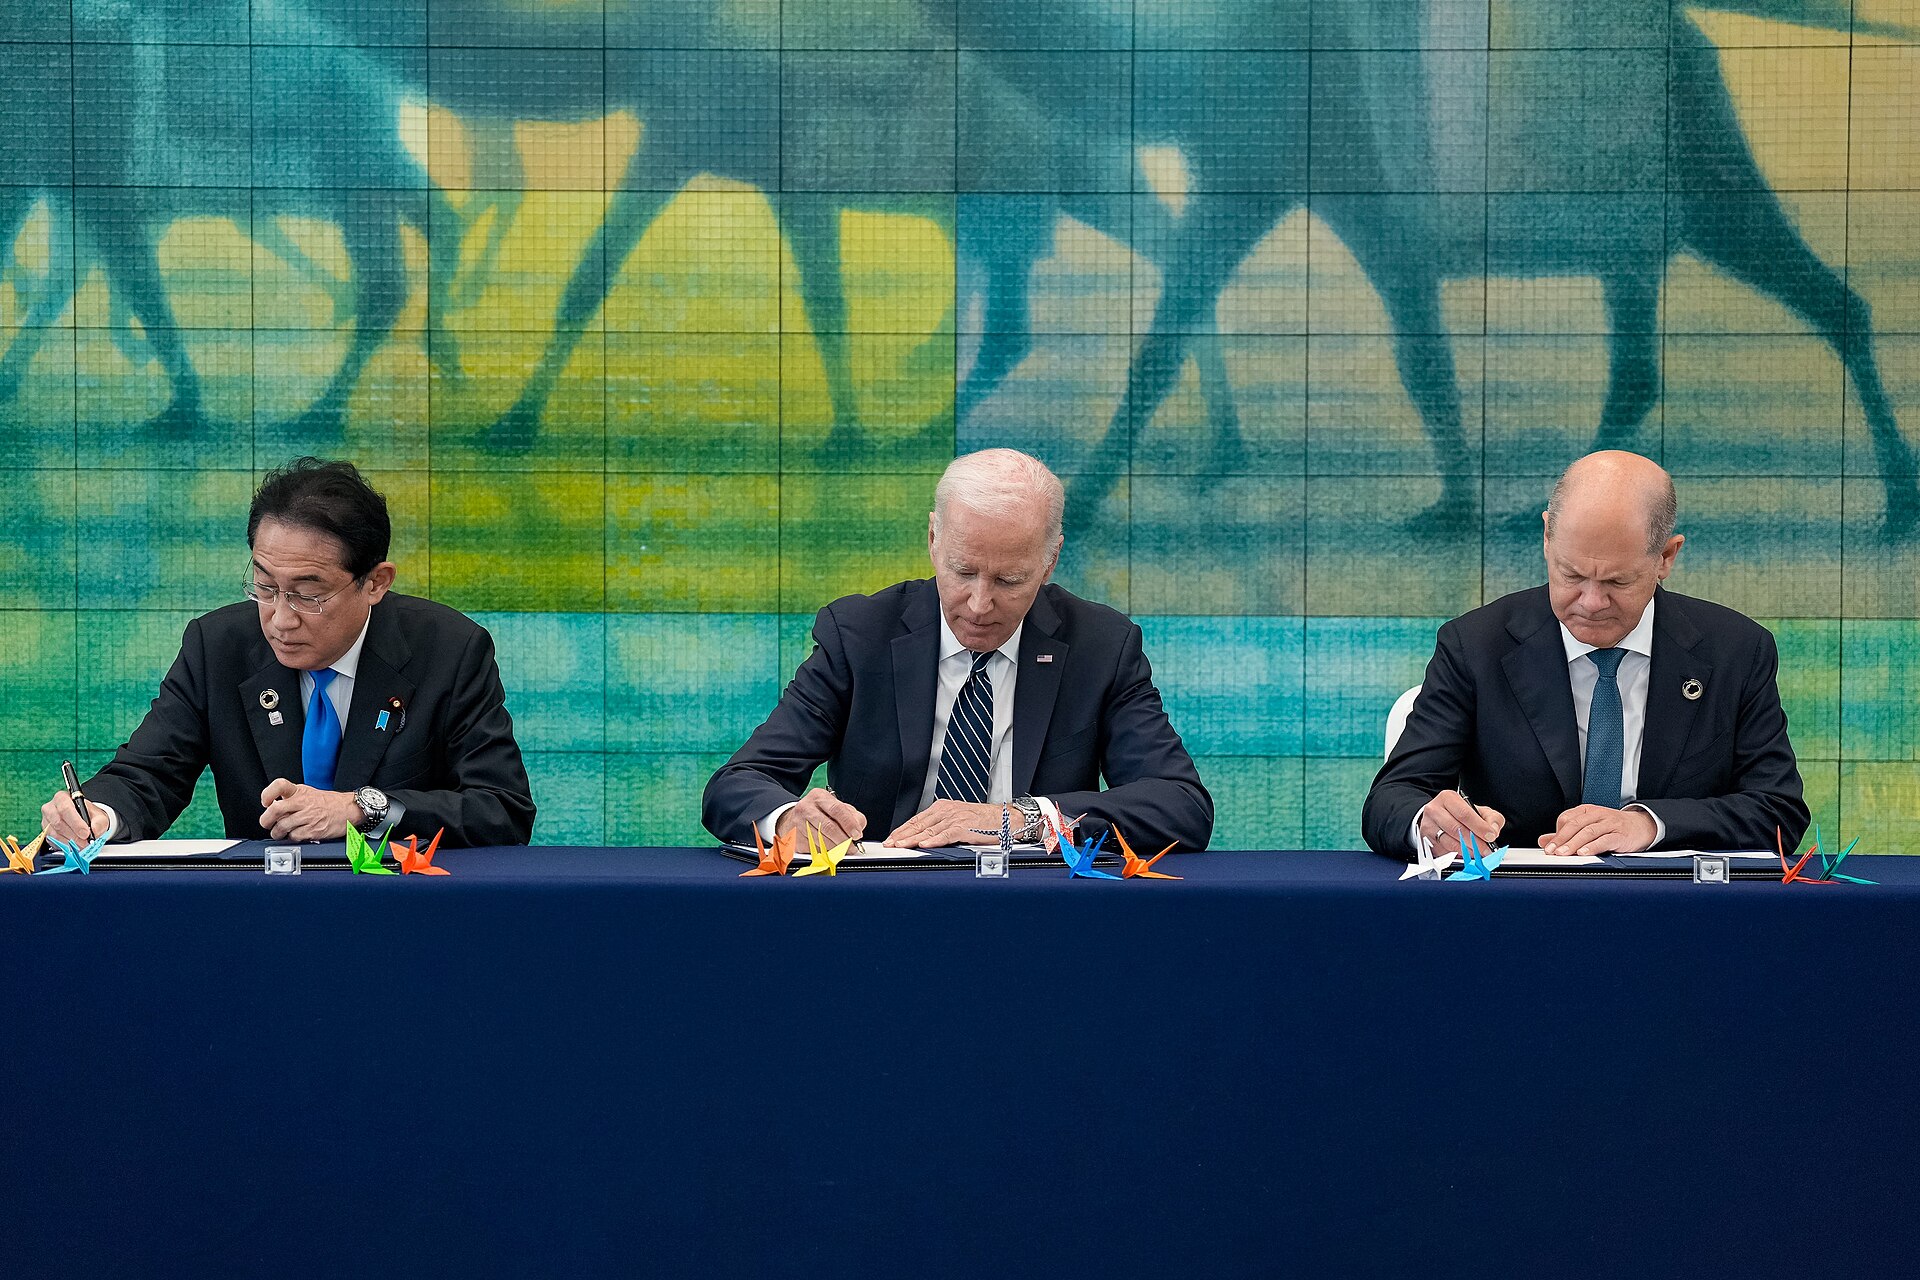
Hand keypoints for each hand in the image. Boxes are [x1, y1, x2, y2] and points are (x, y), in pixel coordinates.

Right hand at [41, 790, 110, 846]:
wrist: (85, 821)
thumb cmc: (89, 816)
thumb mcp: (99, 817)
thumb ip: (98, 823)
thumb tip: (94, 831)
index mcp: (62, 798)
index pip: (65, 808)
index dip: (76, 822)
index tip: (86, 833)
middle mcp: (50, 808)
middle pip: (58, 822)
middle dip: (74, 834)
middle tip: (85, 842)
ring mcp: (46, 820)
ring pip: (55, 833)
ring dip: (70, 841)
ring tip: (82, 845)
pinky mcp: (45, 832)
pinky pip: (53, 840)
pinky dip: (65, 845)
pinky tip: (74, 846)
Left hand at [259, 778, 360, 840]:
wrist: (349, 809)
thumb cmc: (328, 802)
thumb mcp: (308, 793)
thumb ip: (290, 798)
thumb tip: (271, 809)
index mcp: (300, 791)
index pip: (279, 785)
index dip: (268, 794)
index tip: (266, 802)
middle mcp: (303, 802)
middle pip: (275, 809)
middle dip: (266, 820)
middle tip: (266, 823)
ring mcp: (309, 817)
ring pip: (282, 826)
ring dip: (277, 832)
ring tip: (280, 832)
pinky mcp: (314, 830)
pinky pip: (294, 836)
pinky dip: (292, 837)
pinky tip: (296, 834)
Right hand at [776, 788, 866, 846]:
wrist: (794, 818)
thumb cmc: (819, 812)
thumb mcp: (836, 807)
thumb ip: (851, 815)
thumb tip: (859, 828)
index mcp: (819, 796)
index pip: (837, 809)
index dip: (849, 824)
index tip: (857, 834)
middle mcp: (806, 808)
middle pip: (828, 827)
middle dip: (844, 840)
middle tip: (852, 847)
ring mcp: (798, 824)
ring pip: (821, 841)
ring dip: (836, 849)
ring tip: (843, 850)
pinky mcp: (795, 838)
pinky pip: (813, 849)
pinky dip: (824, 853)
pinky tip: (829, 851)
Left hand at [885, 800, 1006, 848]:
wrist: (1006, 819)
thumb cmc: (984, 822)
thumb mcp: (959, 820)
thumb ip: (942, 827)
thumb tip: (924, 839)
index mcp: (943, 808)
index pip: (917, 819)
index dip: (902, 829)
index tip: (891, 838)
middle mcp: (947, 811)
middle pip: (919, 824)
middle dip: (902, 835)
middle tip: (889, 844)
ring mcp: (956, 818)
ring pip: (929, 830)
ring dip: (912, 839)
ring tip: (900, 845)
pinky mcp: (965, 828)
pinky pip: (946, 835)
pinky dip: (934, 840)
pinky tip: (924, 845)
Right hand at [1417, 789, 1504, 857]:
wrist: (1437, 817)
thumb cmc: (1458, 813)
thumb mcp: (1477, 810)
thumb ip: (1491, 817)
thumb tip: (1493, 830)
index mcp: (1448, 798)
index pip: (1464, 814)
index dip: (1479, 826)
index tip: (1491, 836)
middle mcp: (1435, 810)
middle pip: (1456, 829)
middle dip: (1475, 842)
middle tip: (1487, 849)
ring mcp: (1428, 826)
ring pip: (1449, 842)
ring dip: (1467, 850)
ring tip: (1479, 853)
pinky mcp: (1426, 840)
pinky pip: (1444, 851)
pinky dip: (1458, 855)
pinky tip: (1467, 853)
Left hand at [1542, 804, 1656, 856]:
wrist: (1641, 826)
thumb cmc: (1613, 827)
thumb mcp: (1588, 827)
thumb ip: (1566, 834)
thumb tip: (1544, 841)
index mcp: (1587, 811)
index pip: (1567, 818)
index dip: (1557, 832)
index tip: (1548, 846)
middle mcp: (1597, 814)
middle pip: (1575, 824)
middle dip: (1561, 838)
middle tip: (1551, 851)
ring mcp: (1609, 823)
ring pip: (1588, 831)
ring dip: (1574, 843)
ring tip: (1563, 853)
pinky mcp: (1620, 834)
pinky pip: (1605, 839)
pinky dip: (1593, 846)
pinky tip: (1584, 853)